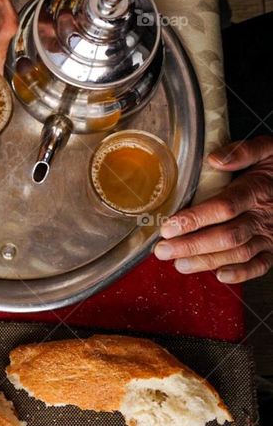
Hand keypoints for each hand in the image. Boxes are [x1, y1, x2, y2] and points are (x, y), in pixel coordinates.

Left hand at [154, 137, 272, 282]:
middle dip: (192, 246)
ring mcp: (269, 235)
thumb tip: (215, 159)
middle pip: (227, 236)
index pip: (224, 207)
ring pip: (238, 253)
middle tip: (163, 250)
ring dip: (207, 261)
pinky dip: (241, 274)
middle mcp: (263, 216)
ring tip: (179, 264)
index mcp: (257, 190)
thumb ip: (243, 151)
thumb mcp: (267, 149)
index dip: (195, 219)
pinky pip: (260, 265)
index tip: (168, 226)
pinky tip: (219, 276)